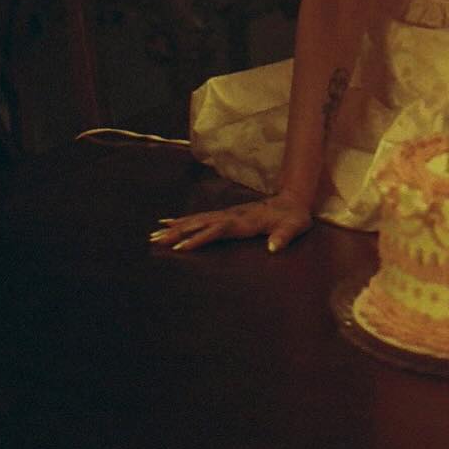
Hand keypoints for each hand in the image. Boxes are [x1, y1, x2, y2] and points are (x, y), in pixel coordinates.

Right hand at [150, 191, 312, 253]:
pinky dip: (182, 221)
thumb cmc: (294, 217)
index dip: (199, 238)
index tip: (180, 248)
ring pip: (196, 220)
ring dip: (175, 227)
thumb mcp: (295, 227)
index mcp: (243, 221)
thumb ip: (284, 236)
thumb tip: (273, 248)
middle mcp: (230, 216)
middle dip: (177, 232)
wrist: (293, 201)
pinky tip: (168, 223)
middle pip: (199, 223)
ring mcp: (226, 214)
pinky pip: (200, 218)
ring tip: (154, 234)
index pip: (216, 230)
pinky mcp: (225, 216)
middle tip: (155, 240)